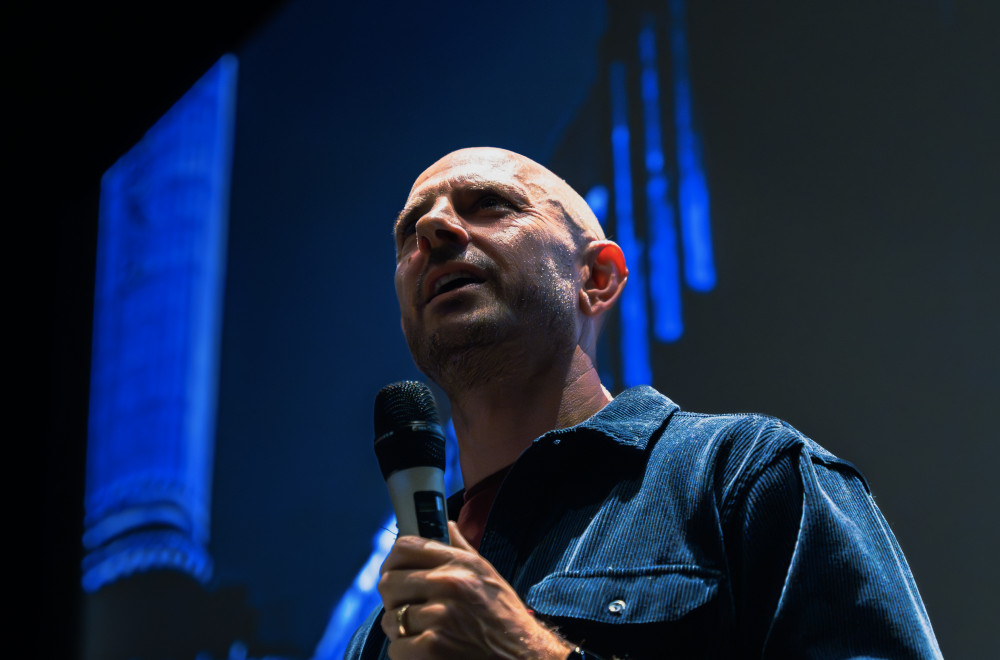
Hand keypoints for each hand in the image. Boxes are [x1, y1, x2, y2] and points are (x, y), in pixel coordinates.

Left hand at [378, 521, 572, 658]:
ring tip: (420, 631)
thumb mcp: (487, 574)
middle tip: (407, 608)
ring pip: (390, 618)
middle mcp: (449, 585)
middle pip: (388, 583)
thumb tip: (444, 524)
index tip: (395, 572)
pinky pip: (396, 647)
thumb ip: (460, 548)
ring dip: (400, 629)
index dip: (393, 561)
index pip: (403, 548)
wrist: (522, 655)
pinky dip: (406, 653)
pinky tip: (425, 650)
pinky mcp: (433, 648)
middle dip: (393, 599)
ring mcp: (440, 617)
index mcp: (459, 563)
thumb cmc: (503, 616)